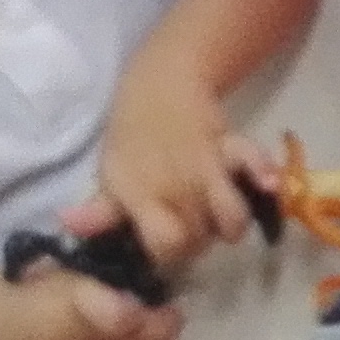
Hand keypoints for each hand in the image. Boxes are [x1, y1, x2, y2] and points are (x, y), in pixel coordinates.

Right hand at [0, 260, 185, 339]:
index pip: (104, 307)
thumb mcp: (70, 258)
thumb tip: (155, 263)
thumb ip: (109, 261)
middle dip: (161, 326)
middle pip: (129, 338)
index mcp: (70, 293)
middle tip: (173, 311)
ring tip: (163, 336)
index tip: (159, 300)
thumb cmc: (33, 280)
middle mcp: (66, 333)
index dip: (133, 311)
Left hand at [98, 55, 263, 269]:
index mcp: (142, 194)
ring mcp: (206, 168)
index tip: (165, 249)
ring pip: (233, 217)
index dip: (168, 256)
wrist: (161, 84)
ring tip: (221, 220)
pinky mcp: (232, 149)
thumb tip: (70, 227)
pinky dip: (264, 174)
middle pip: (201, 239)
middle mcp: (176, 186)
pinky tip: (269, 186)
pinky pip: (255, 163)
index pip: (165, 244)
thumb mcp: (111, 172)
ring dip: (230, 224)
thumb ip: (101, 210)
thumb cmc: (132, 134)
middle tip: (190, 231)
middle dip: (198, 243)